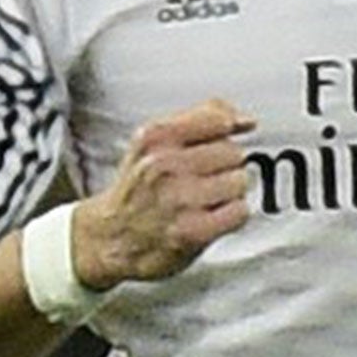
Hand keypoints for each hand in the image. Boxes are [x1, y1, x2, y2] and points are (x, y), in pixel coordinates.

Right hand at [73, 98, 254, 289]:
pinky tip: (210, 216)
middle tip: (202, 179)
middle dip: (224, 166)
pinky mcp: (192, 231)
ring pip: (239, 181)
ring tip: (205, 198)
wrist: (110, 237)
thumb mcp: (154, 141)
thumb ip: (200, 119)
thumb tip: (246, 121)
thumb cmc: (138, 188)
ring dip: (229, 193)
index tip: (217, 143)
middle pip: (232, 152)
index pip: (217, 119)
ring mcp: (179, 198)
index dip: (225, 132)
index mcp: (155, 137)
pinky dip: (230, 216)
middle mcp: (164, 164)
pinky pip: (239, 212)